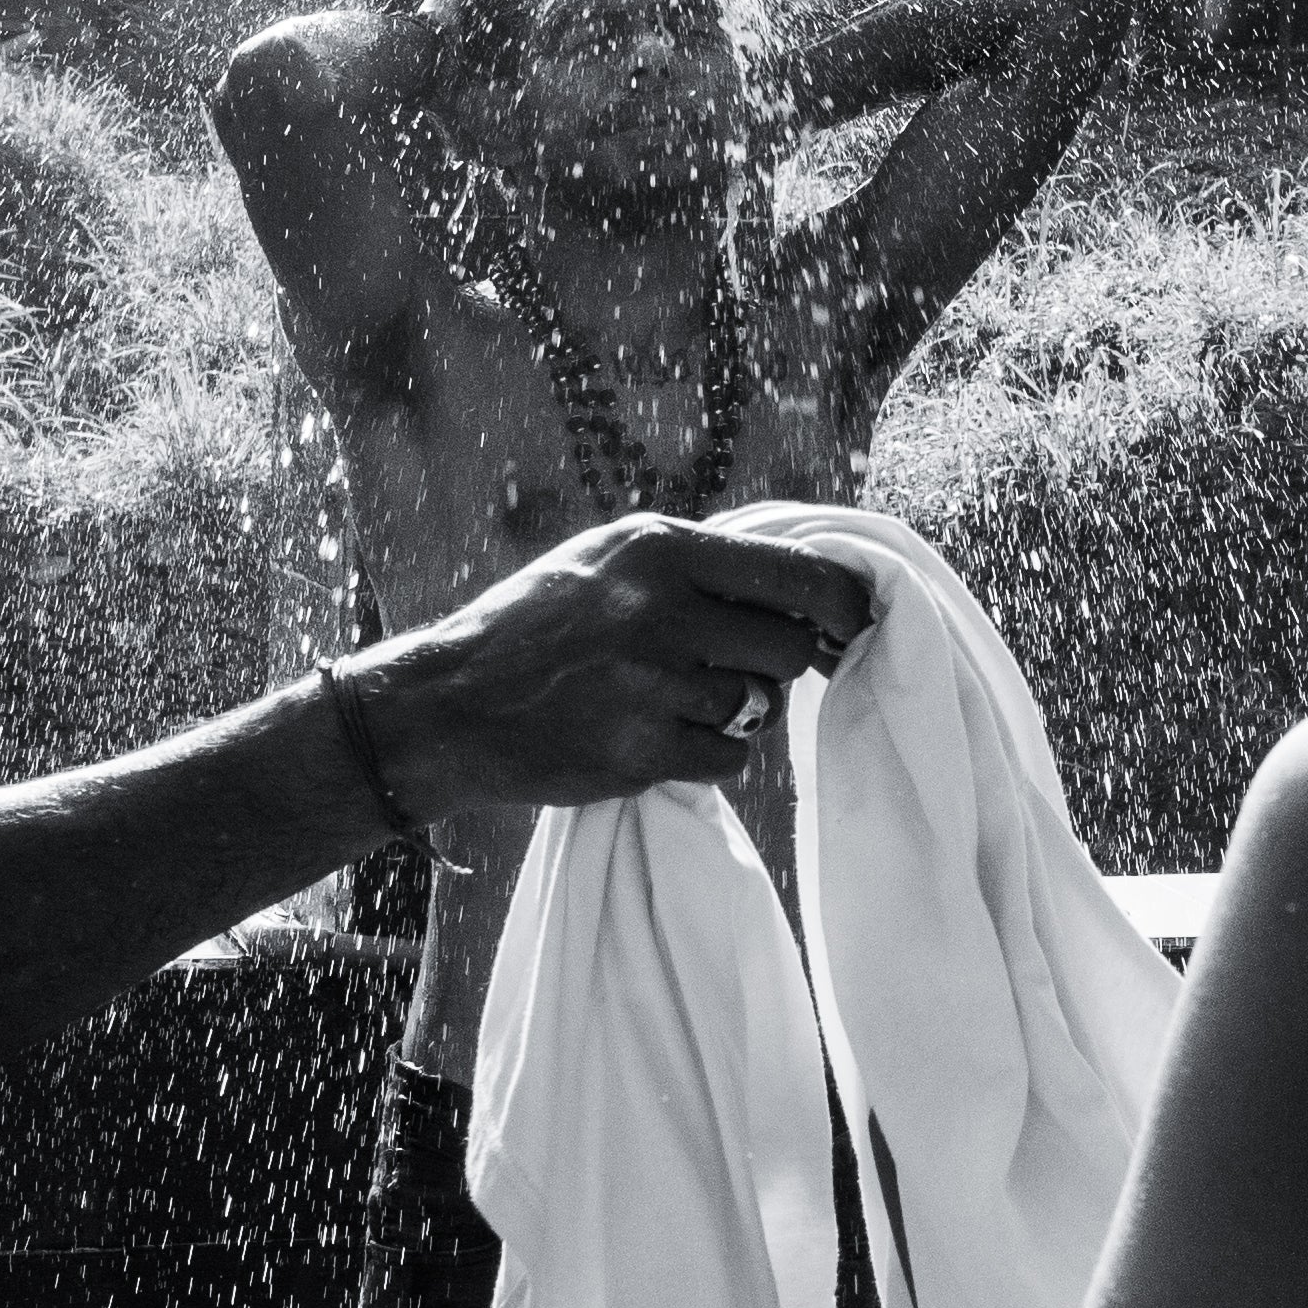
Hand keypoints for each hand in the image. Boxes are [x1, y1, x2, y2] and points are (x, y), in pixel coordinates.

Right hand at [361, 517, 874, 809]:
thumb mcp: (611, 560)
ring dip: (735, 711)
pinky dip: (707, 755)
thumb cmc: (540, 624)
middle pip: (790, 648)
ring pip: (761, 706)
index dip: (842, 606)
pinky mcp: (641, 752)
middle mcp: (660, 609)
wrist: (452, 705)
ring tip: (670, 699)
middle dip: (774, 664)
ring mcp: (651, 684)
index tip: (855, 624)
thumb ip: (701, 564)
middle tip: (729, 668)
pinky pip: (730, 759)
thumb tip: (816, 580)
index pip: (798, 574)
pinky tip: (655, 736)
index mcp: (660, 548)